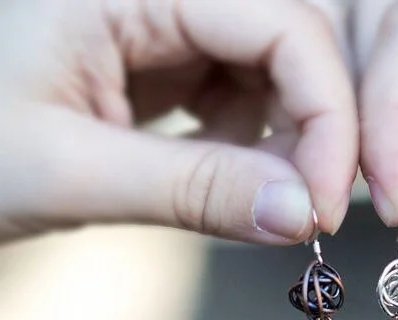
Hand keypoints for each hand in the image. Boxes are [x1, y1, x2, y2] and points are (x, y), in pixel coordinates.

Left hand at [0, 0, 356, 244]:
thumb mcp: (70, 173)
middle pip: (291, 45)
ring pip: (277, 77)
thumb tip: (303, 215)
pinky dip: (256, 150)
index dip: (325, 111)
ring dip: (289, 144)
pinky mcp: (171, 70)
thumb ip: (194, 190)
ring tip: (257, 200)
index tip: (328, 202)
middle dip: (317, 130)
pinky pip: (246, 103)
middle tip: (311, 211)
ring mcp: (169, 31)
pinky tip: (222, 179)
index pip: (279, 26)